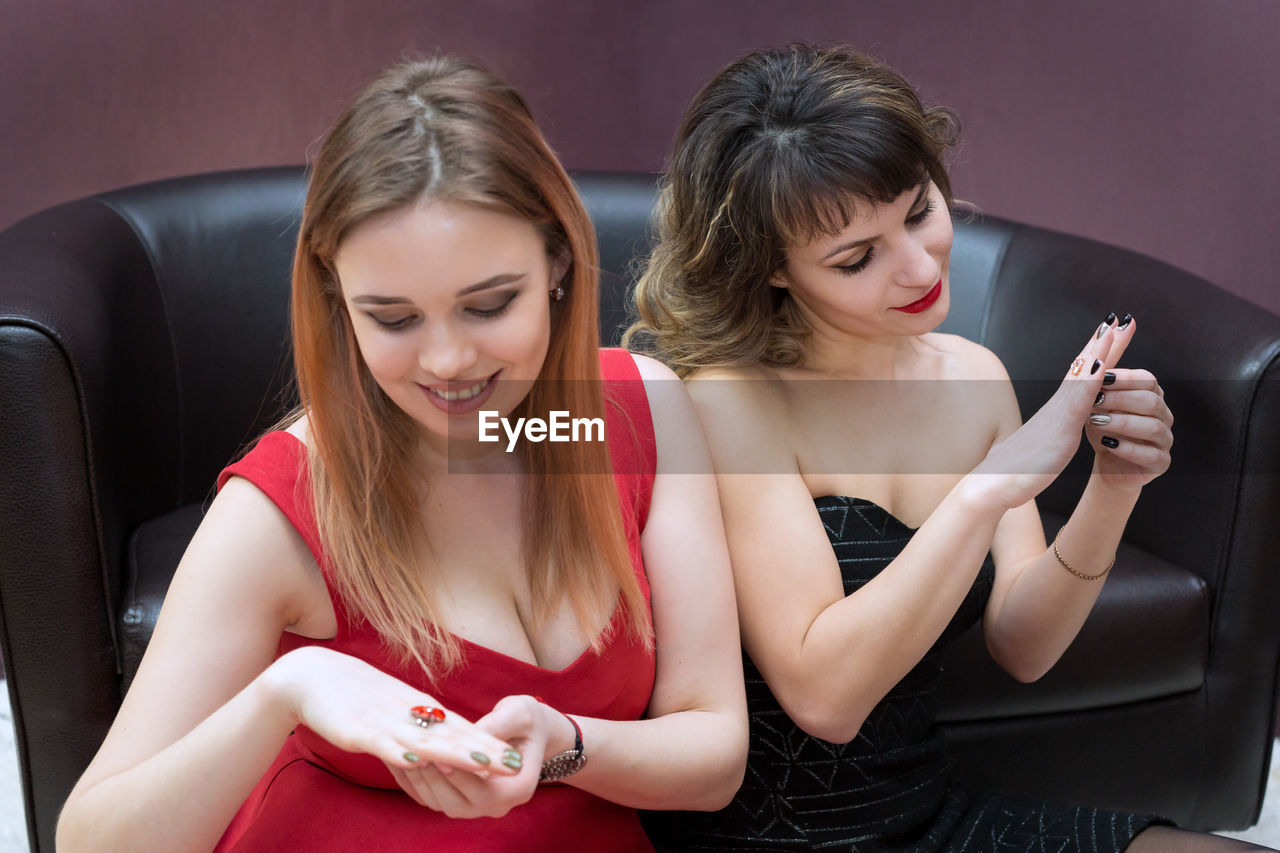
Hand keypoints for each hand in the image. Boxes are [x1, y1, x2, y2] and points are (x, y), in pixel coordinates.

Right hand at [267, 646, 518, 781]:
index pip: (461, 729)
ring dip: (455, 752)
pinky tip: (418, 762)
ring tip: (483, 763)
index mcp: (419, 711)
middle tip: (515, 765)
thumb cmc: (354, 697)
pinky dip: (401, 752)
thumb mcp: (393, 714)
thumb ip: (417, 730)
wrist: (313, 676)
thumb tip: (442, 750)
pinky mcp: (360, 730)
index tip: (516, 759)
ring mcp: (386, 722)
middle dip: (484, 751)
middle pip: (453, 735)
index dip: (489, 744)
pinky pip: (384, 742)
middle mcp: (409, 714)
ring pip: (425, 740)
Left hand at [389, 695, 573, 817]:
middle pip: (457, 804)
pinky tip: (403, 758)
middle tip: (414, 753)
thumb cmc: (528, 719)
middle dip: (433, 779)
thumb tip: (469, 735)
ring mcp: (479, 807)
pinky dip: (417, 782)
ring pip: (441, 805)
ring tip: (406, 753)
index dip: (459, 774)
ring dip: (421, 781)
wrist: (529, 731)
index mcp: (519, 788)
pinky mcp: (463, 800)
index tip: (439, 752)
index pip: (484, 791)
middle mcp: (499, 805)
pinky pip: (434, 799)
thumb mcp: (518, 713)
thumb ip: (497, 725)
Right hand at [968, 317, 1119, 508]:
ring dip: (1099, 349)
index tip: (1113, 331)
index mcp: (1059, 410)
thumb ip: (1056, 430)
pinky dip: (1092, 378)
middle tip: (1120, 317)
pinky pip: (1079, 399)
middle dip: (1104, 341)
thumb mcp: (1047, 444)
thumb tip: (1061, 424)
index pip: (1083, 375)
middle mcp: (1058, 405)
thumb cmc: (1018, 468)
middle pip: (1084, 366)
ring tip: (1113, 326)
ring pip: (1082, 375)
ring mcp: (1058, 414)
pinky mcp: (1060, 429)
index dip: (1099, 353)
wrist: (994, 484)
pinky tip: (1103, 363)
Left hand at [1086, 356, 1172, 492]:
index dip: (1124, 378)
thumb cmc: (1102, 430)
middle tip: (1094, 401)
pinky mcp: (1161, 463)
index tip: (1100, 378)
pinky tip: (1108, 444)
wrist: (1106, 465)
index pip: (1147, 380)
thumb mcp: (1096, 404)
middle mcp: (1163, 415)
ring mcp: (1165, 440)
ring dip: (1122, 422)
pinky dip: (1128, 448)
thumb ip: (1099, 382)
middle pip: (1151, 400)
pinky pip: (1151, 454)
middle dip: (1120, 399)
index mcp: (1151, 396)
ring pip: (1153, 426)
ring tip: (1096, 422)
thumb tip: (1094, 351)